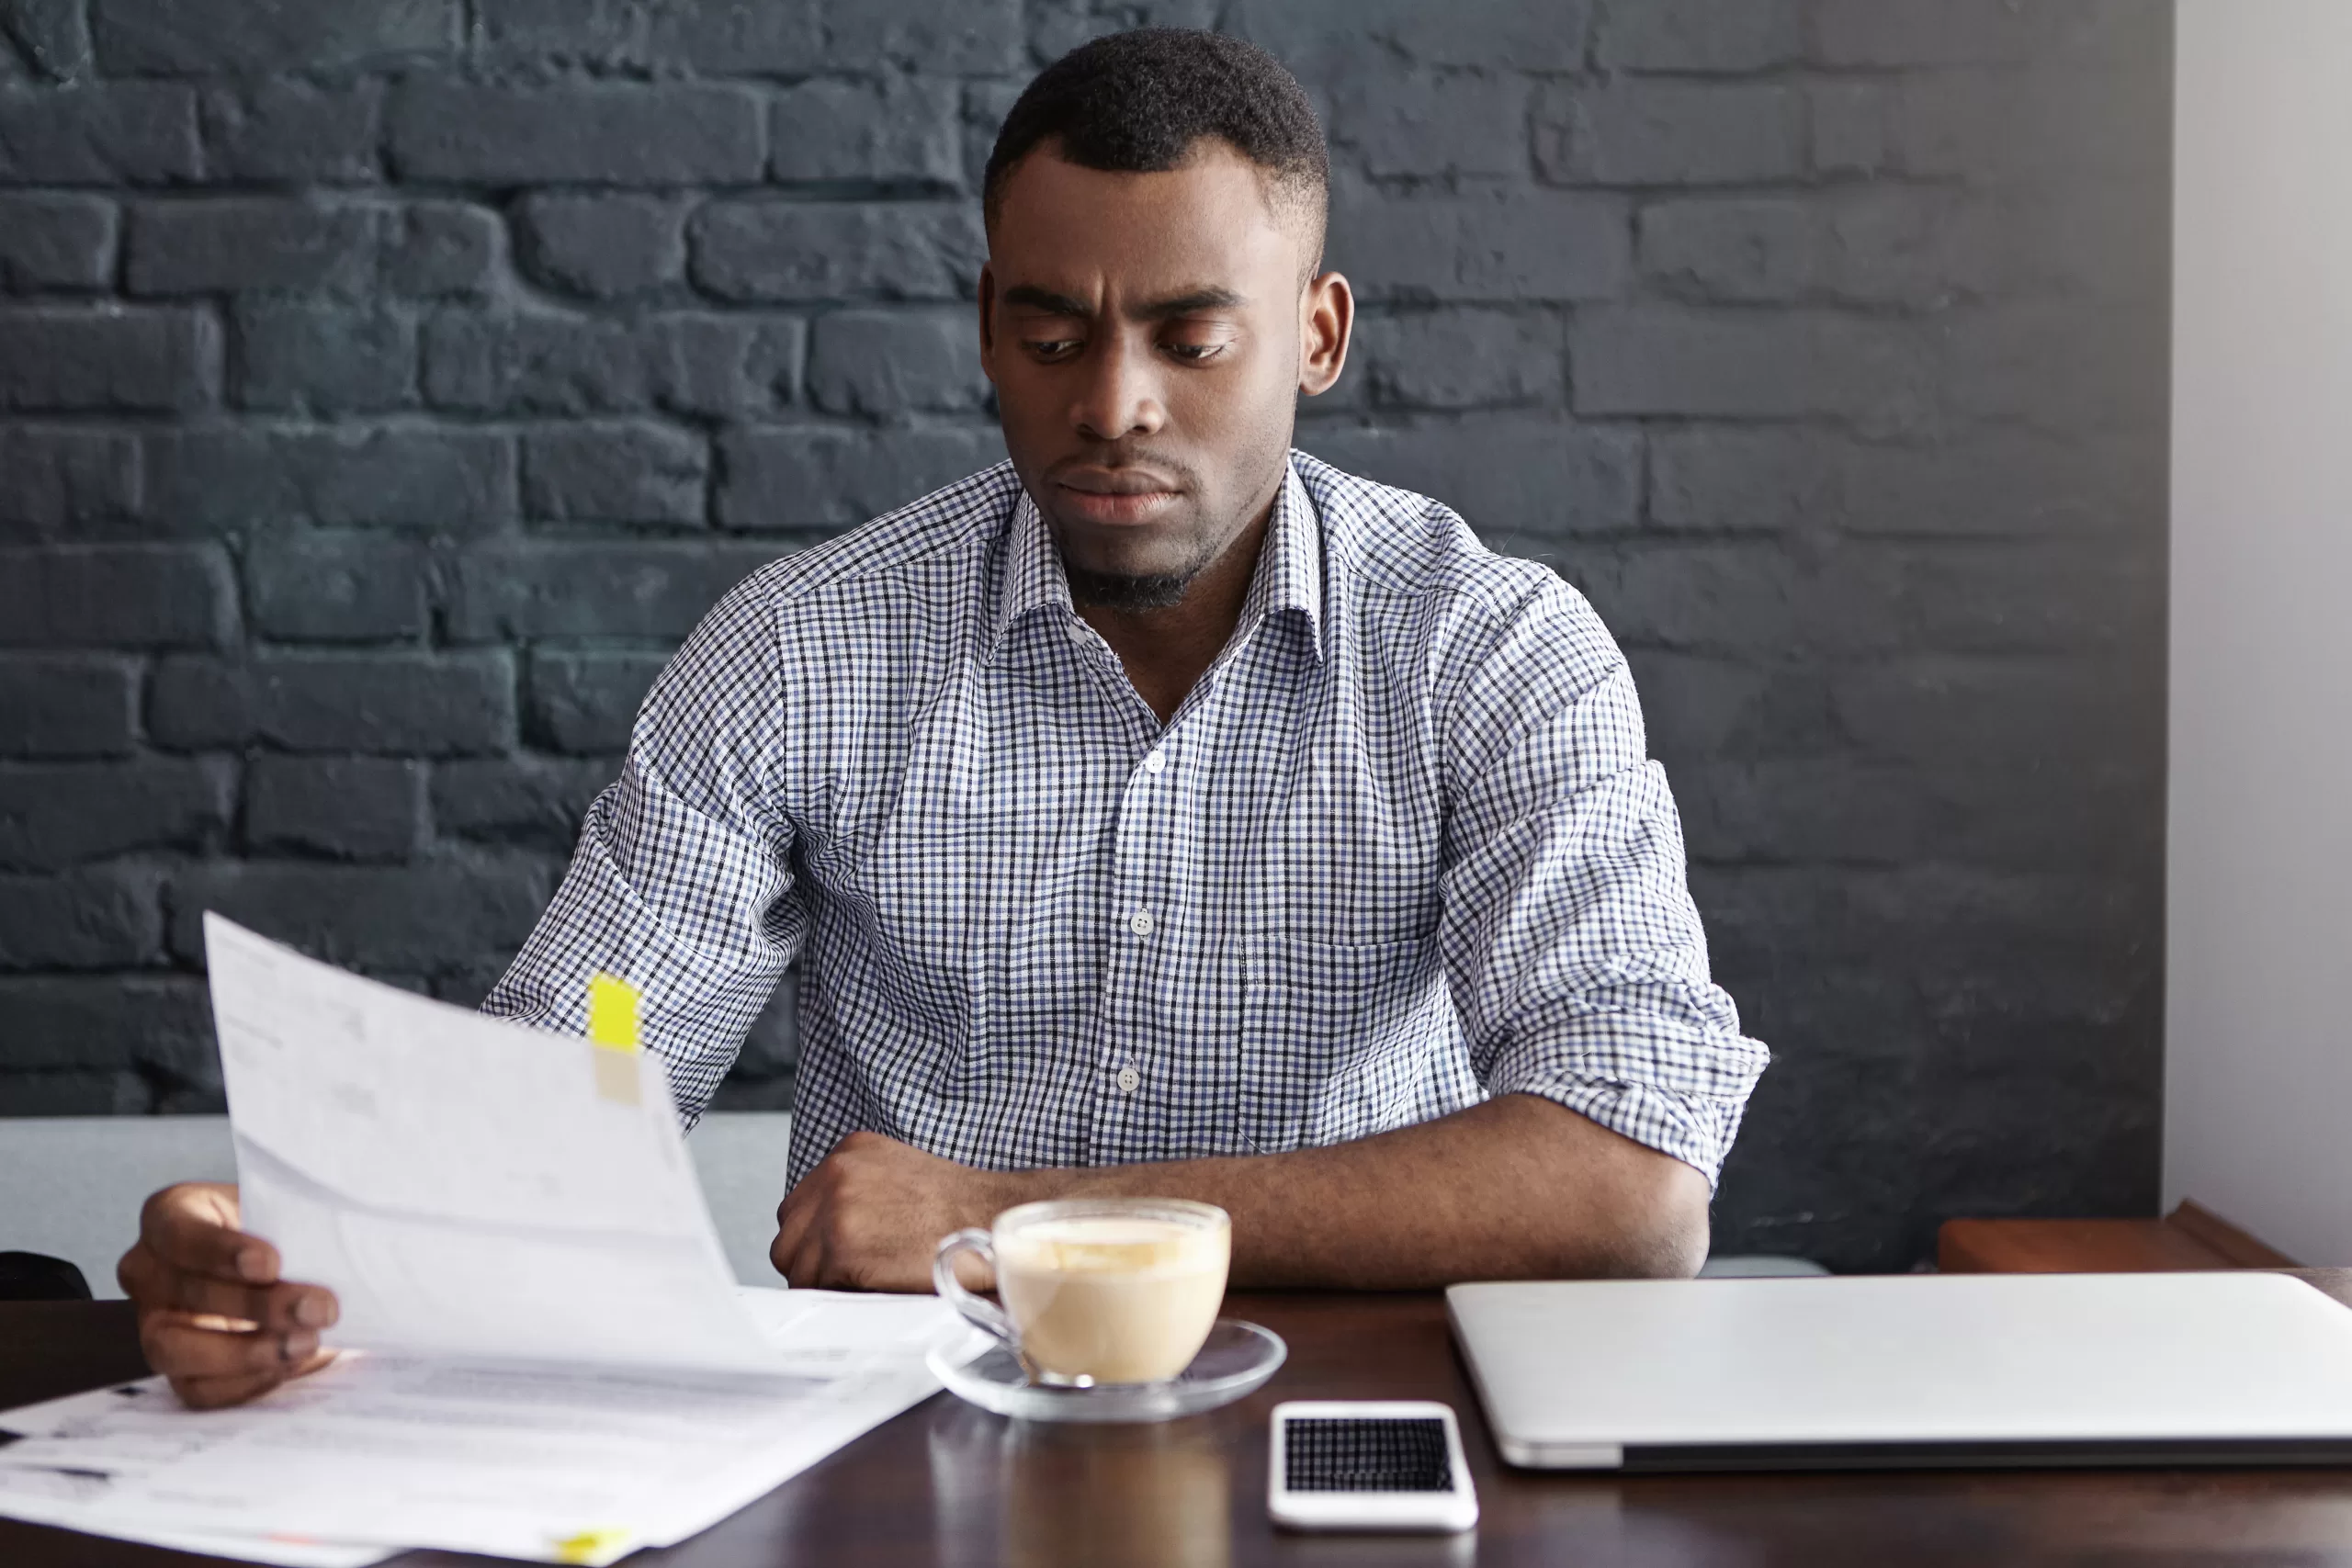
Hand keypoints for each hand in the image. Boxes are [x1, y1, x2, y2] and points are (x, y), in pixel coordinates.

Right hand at [116, 1182, 339, 1408]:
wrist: (289, 1270)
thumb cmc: (283, 1229)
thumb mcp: (287, 1210)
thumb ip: (299, 1221)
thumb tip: (343, 1242)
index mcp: (169, 1217)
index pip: (179, 1232)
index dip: (221, 1250)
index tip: (271, 1263)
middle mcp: (150, 1271)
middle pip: (186, 1293)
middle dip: (255, 1305)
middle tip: (317, 1309)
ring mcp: (155, 1324)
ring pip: (177, 1349)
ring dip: (247, 1352)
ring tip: (306, 1344)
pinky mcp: (176, 1370)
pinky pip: (198, 1388)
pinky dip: (247, 1381)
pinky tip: (290, 1365)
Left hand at [771, 1132, 1014, 1290]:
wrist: (996, 1223)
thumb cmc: (961, 1213)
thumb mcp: (901, 1177)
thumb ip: (859, 1193)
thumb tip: (825, 1236)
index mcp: (850, 1152)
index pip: (800, 1207)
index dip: (817, 1239)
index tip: (838, 1256)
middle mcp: (837, 1173)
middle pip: (789, 1235)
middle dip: (812, 1262)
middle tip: (850, 1278)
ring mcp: (837, 1208)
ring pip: (795, 1265)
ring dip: (825, 1283)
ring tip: (870, 1283)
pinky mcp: (843, 1247)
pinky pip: (814, 1287)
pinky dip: (838, 1296)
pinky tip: (874, 1288)